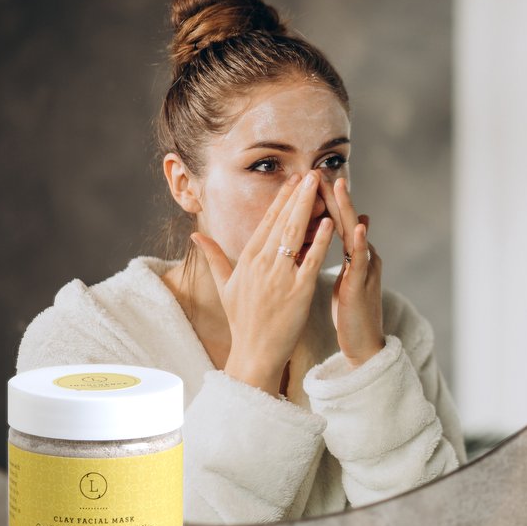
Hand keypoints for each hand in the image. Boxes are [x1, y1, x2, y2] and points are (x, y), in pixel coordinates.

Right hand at [191, 171, 334, 394]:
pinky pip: (311, 261)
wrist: (255, 352)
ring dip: (308, 207)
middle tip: (311, 172)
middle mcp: (262, 264)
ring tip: (319, 186)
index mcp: (247, 260)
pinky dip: (320, 241)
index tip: (293, 179)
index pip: (266, 222)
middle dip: (298, 195)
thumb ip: (214, 257)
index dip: (281, 199)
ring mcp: (280, 277)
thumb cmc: (243, 320)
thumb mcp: (225, 286)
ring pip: (296, 235)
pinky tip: (329, 222)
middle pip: (282, 221)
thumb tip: (196, 234)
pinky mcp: (298, 291)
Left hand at [321, 177, 385, 365]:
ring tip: (340, 186)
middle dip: (334, 195)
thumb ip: (343, 252)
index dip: (322, 200)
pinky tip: (358, 228)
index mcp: (350, 253)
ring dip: (348, 209)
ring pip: (354, 234)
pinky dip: (360, 243)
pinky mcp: (363, 286)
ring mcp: (364, 269)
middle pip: (345, 220)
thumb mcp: (345, 276)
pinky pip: (361, 262)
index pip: (334, 221)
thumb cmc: (351, 310)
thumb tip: (347, 227)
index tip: (308, 179)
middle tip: (322, 171)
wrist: (364, 343)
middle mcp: (361, 256)